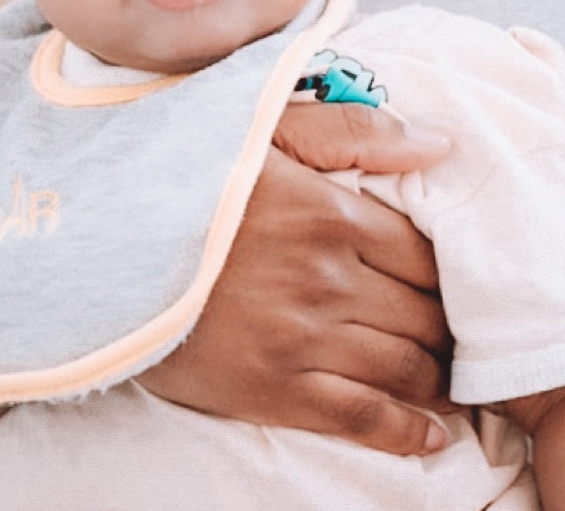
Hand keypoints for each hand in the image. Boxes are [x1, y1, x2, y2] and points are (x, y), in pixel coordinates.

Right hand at [139, 101, 453, 454]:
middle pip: (423, 313)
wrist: (105, 245)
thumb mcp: (268, 128)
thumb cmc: (191, 176)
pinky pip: (360, 418)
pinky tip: (431, 435)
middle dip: (448, 323)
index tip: (456, 274)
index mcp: (332, 213)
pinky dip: (406, 431)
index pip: (425, 252)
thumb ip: (357, 131)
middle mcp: (328, 280)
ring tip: (450, 375)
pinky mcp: (272, 390)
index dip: (448, 267)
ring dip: (437, 375)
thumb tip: (441, 143)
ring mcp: (302, 340)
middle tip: (460, 328)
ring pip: (402, 367)